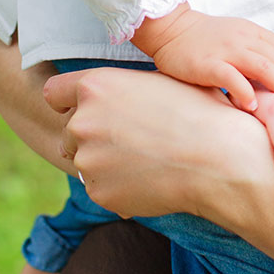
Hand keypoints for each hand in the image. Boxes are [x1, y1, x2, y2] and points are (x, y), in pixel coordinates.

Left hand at [44, 66, 251, 218]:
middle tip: (133, 138)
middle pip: (71, 131)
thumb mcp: (158, 81)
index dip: (67, 100)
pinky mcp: (99, 193)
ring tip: (148, 158)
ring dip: (107, 163)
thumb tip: (112, 99)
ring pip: (87, 162)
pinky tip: (151, 178)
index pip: (54, 92)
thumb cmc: (198, 111)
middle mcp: (82, 122)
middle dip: (94, 135)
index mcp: (96, 86)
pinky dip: (120, 186)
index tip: (78, 107)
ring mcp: (88, 161)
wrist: (219, 157)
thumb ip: (122, 89)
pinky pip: (102, 188)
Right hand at [131, 3, 273, 110]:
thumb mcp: (236, 39)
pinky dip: (246, 91)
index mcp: (253, 32)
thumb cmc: (204, 40)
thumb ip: (255, 54)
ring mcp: (226, 49)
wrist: (171, 30)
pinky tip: (253, 107)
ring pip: (264, 67)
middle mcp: (244, 38)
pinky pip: (232, 77)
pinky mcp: (208, 63)